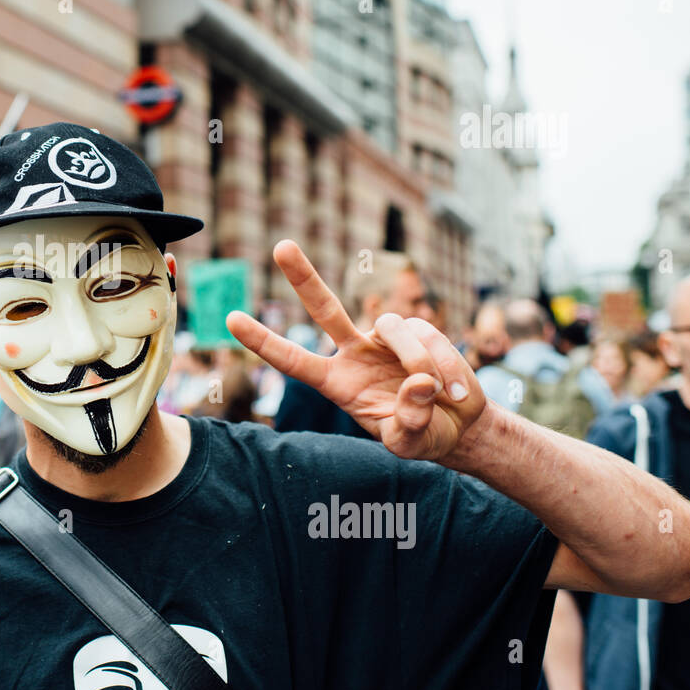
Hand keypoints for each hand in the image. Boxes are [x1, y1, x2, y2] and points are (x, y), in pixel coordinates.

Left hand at [227, 241, 485, 461]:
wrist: (458, 426)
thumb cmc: (422, 435)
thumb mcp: (409, 443)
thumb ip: (409, 421)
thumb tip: (419, 383)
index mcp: (337, 383)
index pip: (292, 360)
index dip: (263, 341)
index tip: (231, 319)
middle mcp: (354, 352)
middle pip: (324, 308)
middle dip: (302, 276)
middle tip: (280, 246)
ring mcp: (384, 338)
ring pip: (394, 326)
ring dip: (419, 360)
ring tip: (438, 394)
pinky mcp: (418, 330)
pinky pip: (428, 335)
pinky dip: (445, 364)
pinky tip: (453, 390)